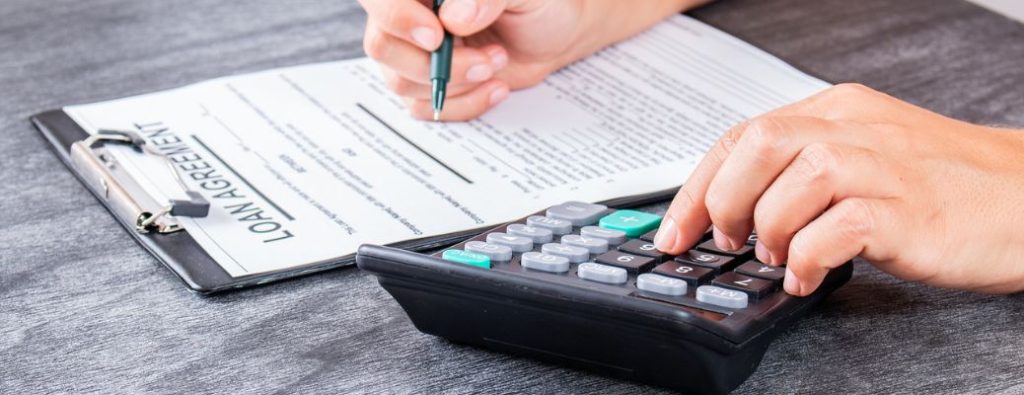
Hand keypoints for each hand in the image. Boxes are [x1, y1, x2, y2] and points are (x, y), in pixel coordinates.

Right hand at [358, 0, 703, 120]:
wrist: (575, 22)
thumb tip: (456, 14)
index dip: (397, 17)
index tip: (436, 34)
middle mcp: (415, 12)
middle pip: (380, 44)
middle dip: (433, 64)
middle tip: (483, 60)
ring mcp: (423, 49)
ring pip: (398, 81)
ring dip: (451, 88)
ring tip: (498, 71)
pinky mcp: (441, 81)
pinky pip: (426, 107)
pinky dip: (461, 108)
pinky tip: (495, 89)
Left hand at [653, 83, 1023, 295]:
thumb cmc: (943, 185)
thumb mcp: (864, 156)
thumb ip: (803, 170)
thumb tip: (731, 210)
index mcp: (838, 111)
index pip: (744, 135)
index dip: (698, 186)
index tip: (674, 231)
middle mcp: (857, 128)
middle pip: (759, 144)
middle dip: (723, 201)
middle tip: (728, 243)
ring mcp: (885, 167)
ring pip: (795, 180)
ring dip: (769, 228)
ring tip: (778, 257)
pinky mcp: (909, 211)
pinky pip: (838, 227)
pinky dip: (808, 257)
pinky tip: (807, 275)